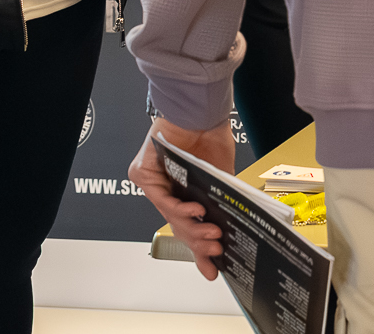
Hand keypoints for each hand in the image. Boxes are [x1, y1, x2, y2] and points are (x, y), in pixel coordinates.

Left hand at [129, 115, 235, 278]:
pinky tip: (197, 213)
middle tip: (216, 252)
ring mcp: (150, 182)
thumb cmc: (210, 133)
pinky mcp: (141, 173)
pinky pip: (161, 198)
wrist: (201, 108)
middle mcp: (163, 188)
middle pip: (178, 224)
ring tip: (212, 236)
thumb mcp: (221, 175)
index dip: (198, 247)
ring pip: (169, 215)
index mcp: (181, 189)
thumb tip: (232, 226)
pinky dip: (179, 208)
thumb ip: (222, 199)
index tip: (212, 266)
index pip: (186, 224)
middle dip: (198, 243)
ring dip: (192, 229)